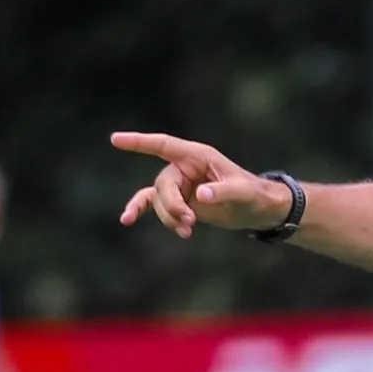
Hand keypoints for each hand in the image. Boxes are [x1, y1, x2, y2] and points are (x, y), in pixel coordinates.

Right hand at [111, 133, 290, 238]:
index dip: (139, 142)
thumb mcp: (242, 192)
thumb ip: (222, 191)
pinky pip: (152, 202)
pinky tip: (126, 219)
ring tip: (188, 231)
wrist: (257, 209)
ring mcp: (180, 184)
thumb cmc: (253, 194)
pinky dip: (139, 209)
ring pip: (159, 200)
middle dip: (171, 206)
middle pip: (162, 184)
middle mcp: (185, 167)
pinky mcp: (179, 200)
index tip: (115, 140)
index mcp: (198, 156)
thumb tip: (199, 195)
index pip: (164, 145)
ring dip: (169, 217)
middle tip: (190, 222)